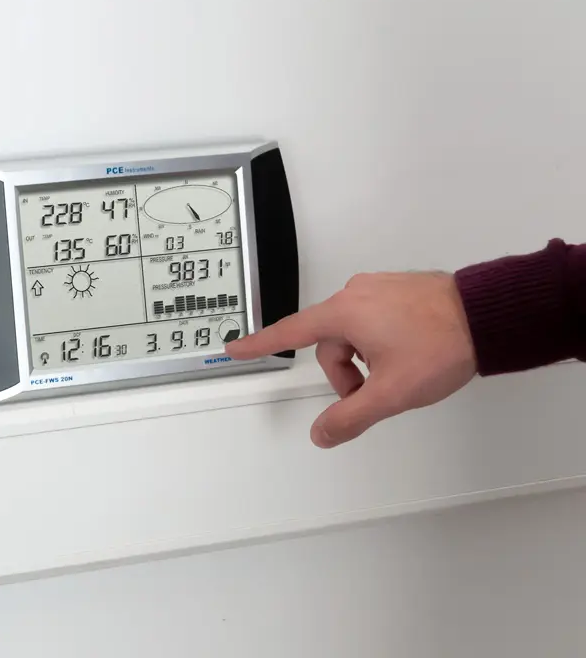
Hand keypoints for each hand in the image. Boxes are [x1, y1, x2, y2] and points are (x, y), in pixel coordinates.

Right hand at [226, 272, 476, 447]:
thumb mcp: (391, 392)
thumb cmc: (438, 349)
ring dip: (366, 359)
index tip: (234, 347)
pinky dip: (380, 341)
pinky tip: (408, 351)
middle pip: (331, 344)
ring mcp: (377, 288)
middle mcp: (355, 294)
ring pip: (354, 333)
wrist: (489, 315)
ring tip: (401, 372)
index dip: (260, 344)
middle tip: (378, 393)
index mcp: (345, 313)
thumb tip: (320, 435)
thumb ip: (350, 416)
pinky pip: (372, 319)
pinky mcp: (397, 288)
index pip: (291, 333)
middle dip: (348, 375)